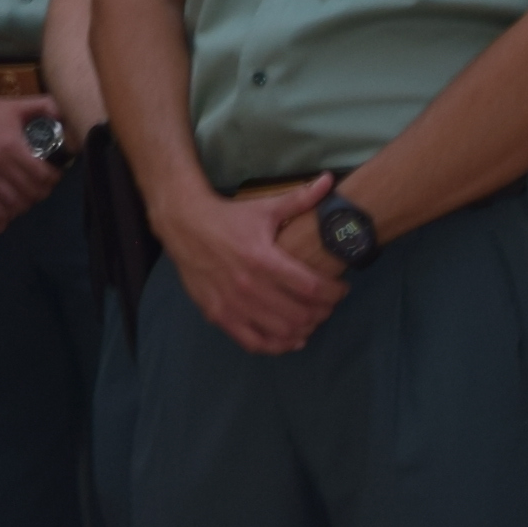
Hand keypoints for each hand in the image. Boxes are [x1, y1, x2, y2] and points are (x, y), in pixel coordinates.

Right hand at [164, 175, 342, 355]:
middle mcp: (249, 286)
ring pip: (280, 332)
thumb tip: (328, 180)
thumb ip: (299, 199)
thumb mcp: (265, 207)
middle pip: (299, 314)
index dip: (333, 293)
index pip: (310, 287)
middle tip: (329, 305)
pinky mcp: (219, 315)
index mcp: (263, 258)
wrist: (184, 226)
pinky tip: (290, 339)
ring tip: (313, 320)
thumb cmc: (229, 217)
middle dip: (322, 312)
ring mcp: (233, 305)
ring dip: (304, 330)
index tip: (342, 289)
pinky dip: (276, 346)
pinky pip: (253, 342)